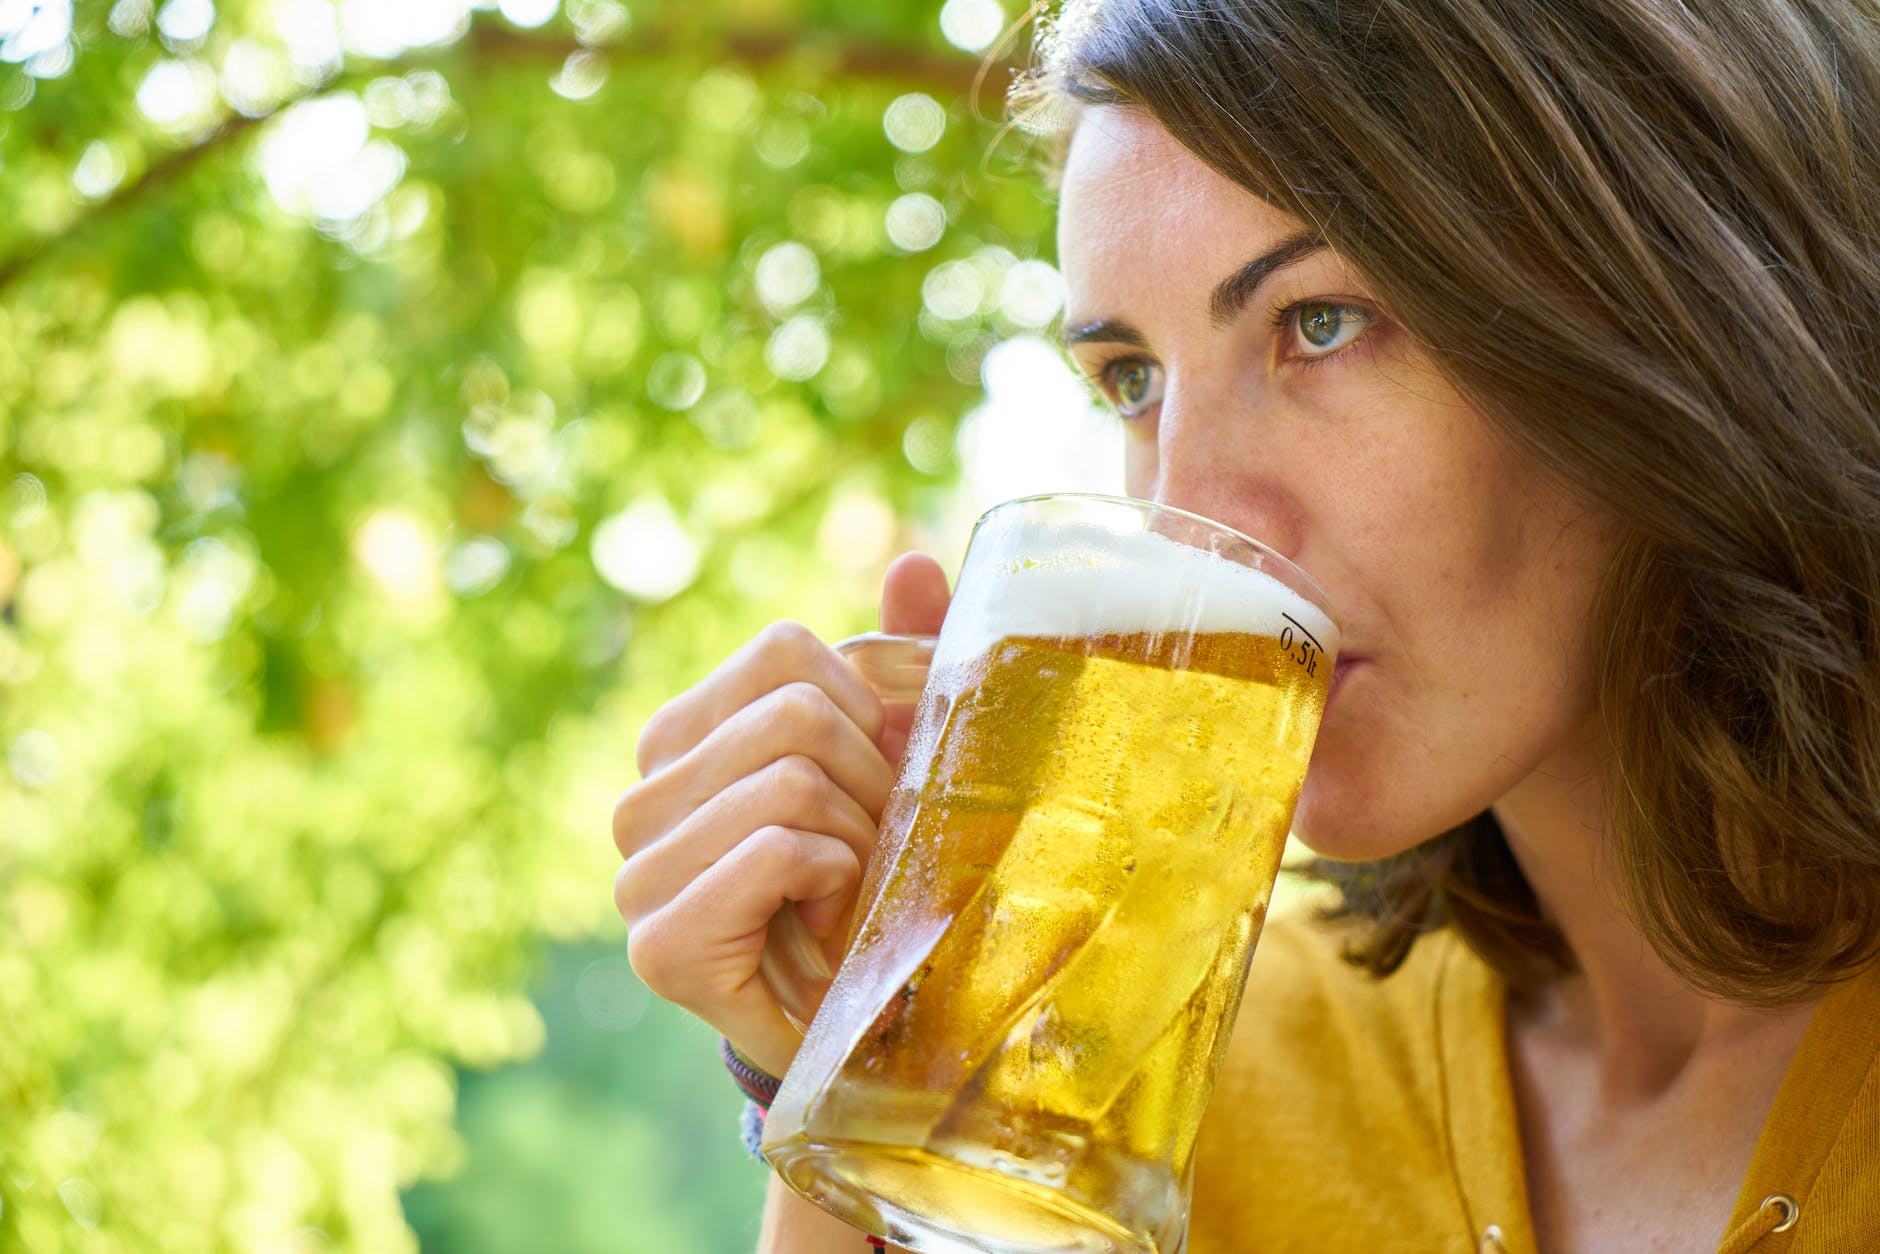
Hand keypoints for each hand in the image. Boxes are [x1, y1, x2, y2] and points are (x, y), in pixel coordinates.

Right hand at [611, 553, 950, 1077]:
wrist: (850, 1026)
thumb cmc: (868, 880)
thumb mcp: (889, 760)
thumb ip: (899, 660)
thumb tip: (915, 563)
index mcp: (679, 735)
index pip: (785, 651)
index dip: (865, 707)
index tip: (874, 778)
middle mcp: (639, 794)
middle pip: (798, 711)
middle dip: (870, 780)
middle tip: (867, 849)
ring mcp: (637, 870)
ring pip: (794, 777)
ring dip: (857, 839)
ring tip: (842, 891)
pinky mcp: (660, 942)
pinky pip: (780, 849)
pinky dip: (833, 880)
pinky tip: (821, 923)